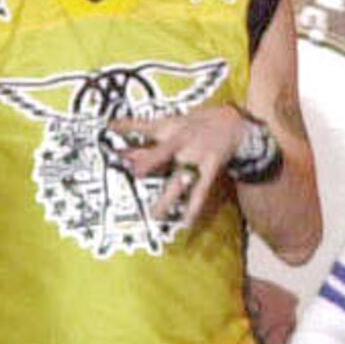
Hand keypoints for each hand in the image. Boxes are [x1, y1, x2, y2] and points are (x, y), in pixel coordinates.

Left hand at [107, 106, 242, 233]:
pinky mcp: (210, 168)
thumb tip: (120, 142)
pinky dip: (193, 206)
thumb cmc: (196, 124)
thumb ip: (146, 135)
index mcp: (171, 127)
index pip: (146, 126)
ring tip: (156, 214)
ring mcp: (197, 156)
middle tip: (138, 172)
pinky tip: (186, 221)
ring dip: (168, 196)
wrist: (232, 123)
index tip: (111, 127)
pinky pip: (200, 190)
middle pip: (164, 152)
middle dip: (151, 162)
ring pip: (179, 178)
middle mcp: (182, 142)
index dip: (128, 126)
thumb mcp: (173, 122)